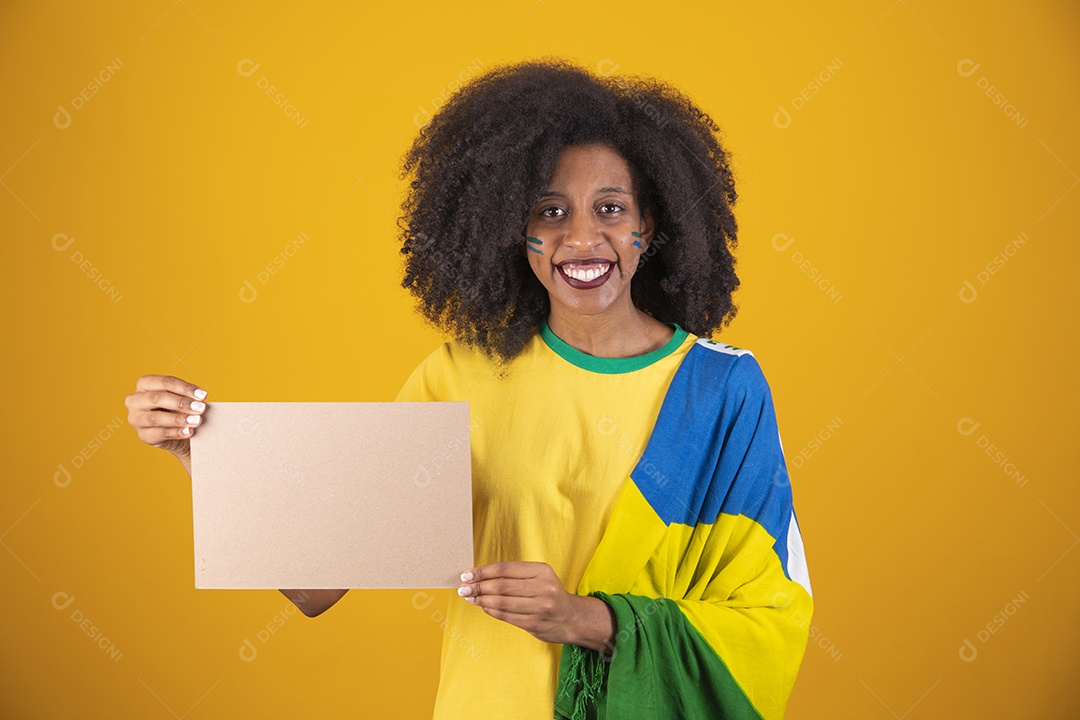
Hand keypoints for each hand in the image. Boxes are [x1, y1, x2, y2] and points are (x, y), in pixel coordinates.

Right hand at [124, 374, 208, 467]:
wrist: (177, 432)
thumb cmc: (178, 409)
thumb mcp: (182, 398)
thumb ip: (188, 397)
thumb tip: (199, 401)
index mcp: (144, 384)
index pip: (165, 382)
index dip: (185, 388)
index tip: (203, 395)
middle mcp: (135, 400)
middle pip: (157, 398)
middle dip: (181, 402)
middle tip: (200, 408)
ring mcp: (136, 419)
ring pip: (155, 418)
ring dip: (178, 419)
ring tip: (196, 421)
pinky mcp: (143, 435)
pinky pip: (160, 434)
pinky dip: (176, 432)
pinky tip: (189, 432)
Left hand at [457, 561, 614, 650]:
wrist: (571, 618)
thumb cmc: (549, 594)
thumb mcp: (539, 577)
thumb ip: (514, 576)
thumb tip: (480, 576)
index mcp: (542, 570)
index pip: (505, 569)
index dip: (482, 572)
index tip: (466, 575)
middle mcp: (543, 588)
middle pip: (501, 586)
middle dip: (478, 587)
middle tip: (463, 588)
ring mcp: (540, 607)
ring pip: (501, 603)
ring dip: (481, 600)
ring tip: (469, 597)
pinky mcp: (535, 623)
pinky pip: (506, 616)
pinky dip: (491, 611)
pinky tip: (483, 607)